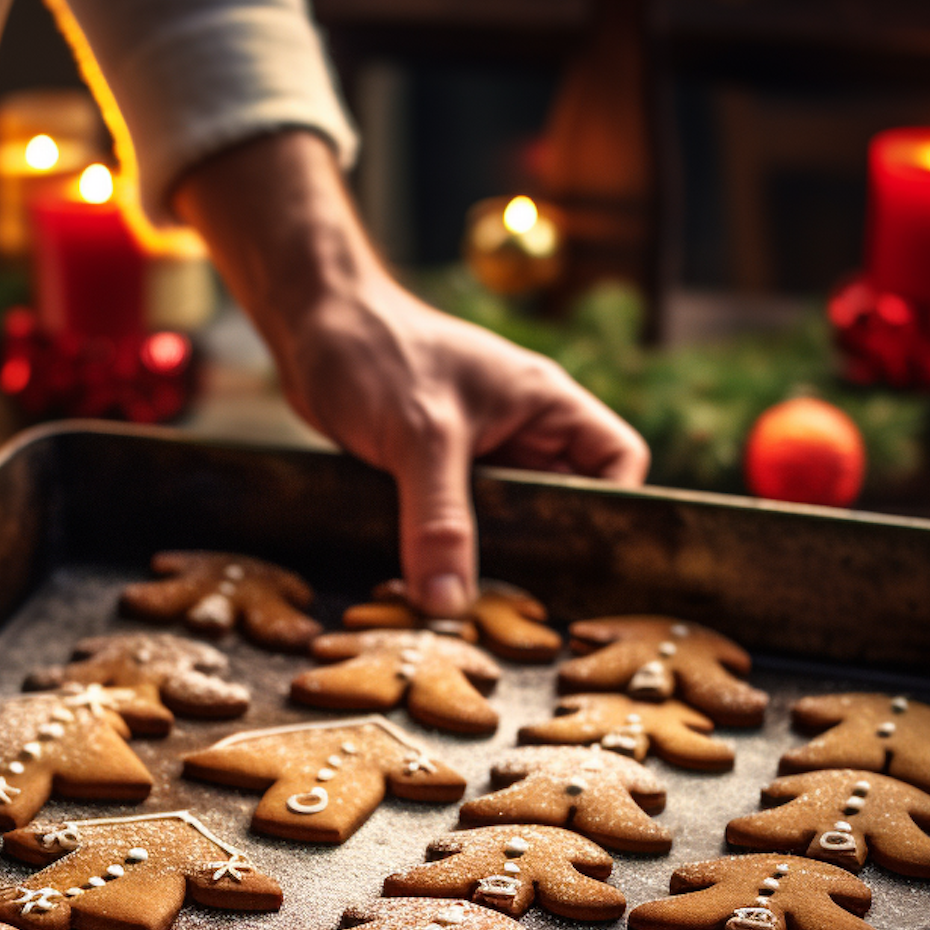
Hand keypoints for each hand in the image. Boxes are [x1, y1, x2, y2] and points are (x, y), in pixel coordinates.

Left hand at [173, 131, 648, 615]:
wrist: (311, 324)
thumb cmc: (376, 352)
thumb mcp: (419, 437)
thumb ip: (440, 520)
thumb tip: (450, 600)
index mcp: (548, 403)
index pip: (619, 461)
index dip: (614, 509)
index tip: (584, 559)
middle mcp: (524, 430)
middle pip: (565, 503)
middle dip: (548, 550)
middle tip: (529, 605)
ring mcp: (481, 452)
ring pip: (510, 520)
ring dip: (493, 556)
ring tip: (477, 605)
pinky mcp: (437, 471)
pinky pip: (461, 522)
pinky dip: (450, 550)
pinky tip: (431, 582)